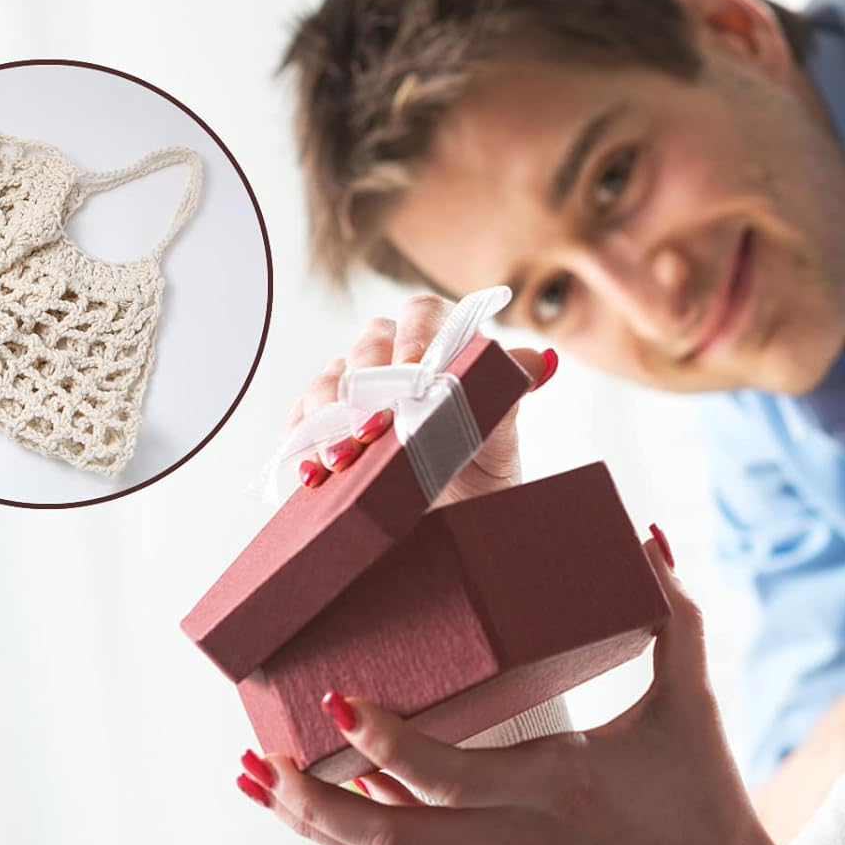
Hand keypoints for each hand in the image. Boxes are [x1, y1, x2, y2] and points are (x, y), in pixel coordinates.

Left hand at [236, 532, 796, 844]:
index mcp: (551, 788)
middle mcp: (509, 840)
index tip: (334, 699)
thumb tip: (652, 535)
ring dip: (318, 822)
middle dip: (306, 803)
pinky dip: (369, 823)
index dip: (378, 741)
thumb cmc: (708, 805)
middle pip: (381, 839)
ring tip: (261, 784)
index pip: (439, 773)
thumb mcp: (693, 704)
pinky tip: (338, 794)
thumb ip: (674, 614)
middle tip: (251, 761)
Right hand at [279, 292, 557, 505]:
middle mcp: (396, 361)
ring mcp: (357, 391)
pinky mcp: (326, 426)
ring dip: (330, 418)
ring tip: (341, 460)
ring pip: (330, 380)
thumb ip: (509, 396)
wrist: (451, 530)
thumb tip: (541, 362)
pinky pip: (303, 420)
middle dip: (367, 385)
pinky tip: (312, 471)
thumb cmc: (479, 479)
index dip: (414, 335)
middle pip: (369, 344)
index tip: (412, 371)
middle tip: (373, 429)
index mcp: (443, 348)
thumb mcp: (500, 443)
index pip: (423, 313)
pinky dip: (303, 442)